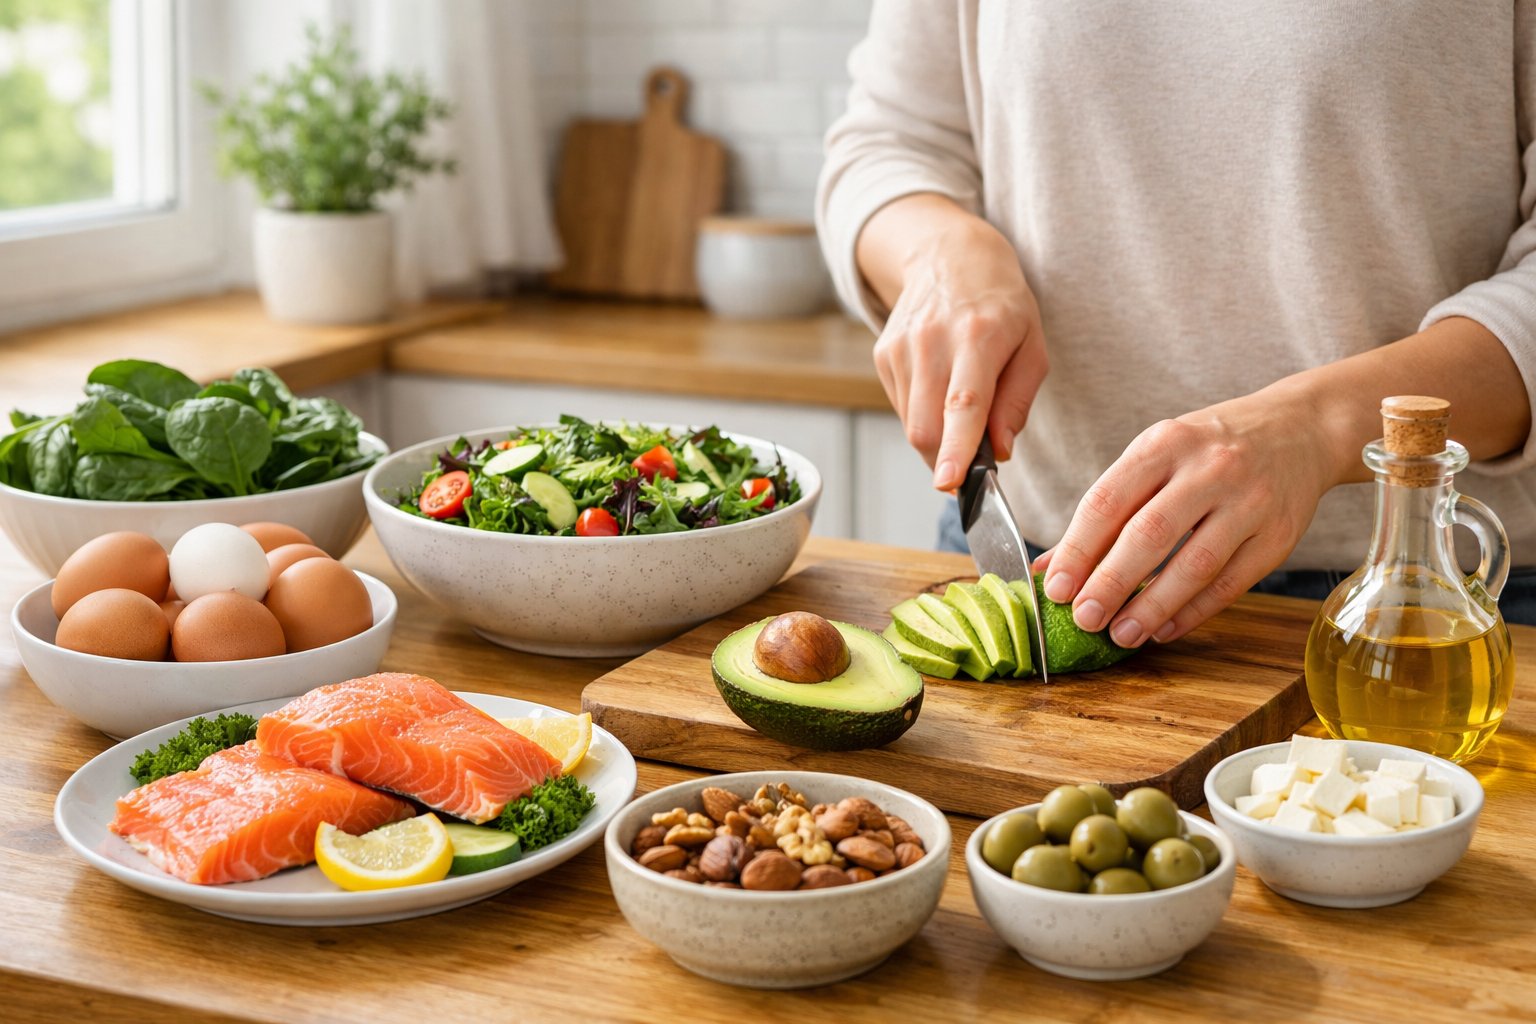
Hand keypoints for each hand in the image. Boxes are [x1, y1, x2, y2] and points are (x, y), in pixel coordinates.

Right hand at [863, 201, 1046, 488]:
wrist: (949, 256)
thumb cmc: (1001, 305)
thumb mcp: (1032, 346)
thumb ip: (1018, 402)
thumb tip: (1001, 451)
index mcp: (978, 337)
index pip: (963, 404)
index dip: (956, 448)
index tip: (948, 483)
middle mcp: (932, 341)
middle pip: (926, 427)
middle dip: (946, 460)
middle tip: (971, 464)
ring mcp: (901, 347)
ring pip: (912, 425)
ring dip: (938, 436)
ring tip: (960, 404)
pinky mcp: (882, 354)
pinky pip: (902, 408)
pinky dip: (924, 415)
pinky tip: (939, 387)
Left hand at [1034, 384, 1337, 646]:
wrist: (1299, 430)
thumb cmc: (1210, 448)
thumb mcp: (1155, 456)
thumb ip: (1106, 508)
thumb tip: (1049, 568)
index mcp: (1165, 443)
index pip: (1108, 501)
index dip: (1077, 549)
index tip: (1055, 588)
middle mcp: (1209, 469)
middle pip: (1149, 534)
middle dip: (1110, 583)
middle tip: (1084, 618)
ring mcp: (1249, 503)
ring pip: (1194, 565)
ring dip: (1152, 606)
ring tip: (1121, 634)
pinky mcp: (1277, 537)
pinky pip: (1230, 584)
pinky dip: (1192, 612)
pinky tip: (1164, 629)